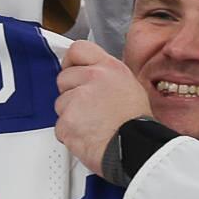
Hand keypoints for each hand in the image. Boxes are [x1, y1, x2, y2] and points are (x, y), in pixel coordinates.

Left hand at [54, 38, 155, 172]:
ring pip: (60, 103)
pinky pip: (60, 125)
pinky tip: (88, 134)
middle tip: (90, 107)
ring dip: (71, 114)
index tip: (72, 70)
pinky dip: (69, 132)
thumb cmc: (137, 123)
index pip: (78, 49)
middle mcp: (93, 79)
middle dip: (71, 93)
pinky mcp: (67, 121)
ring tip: (93, 123)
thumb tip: (88, 73)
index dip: (72, 62)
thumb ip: (105, 77)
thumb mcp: (129, 86)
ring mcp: (77, 100)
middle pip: (63, 78)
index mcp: (110, 68)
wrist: (138, 148)